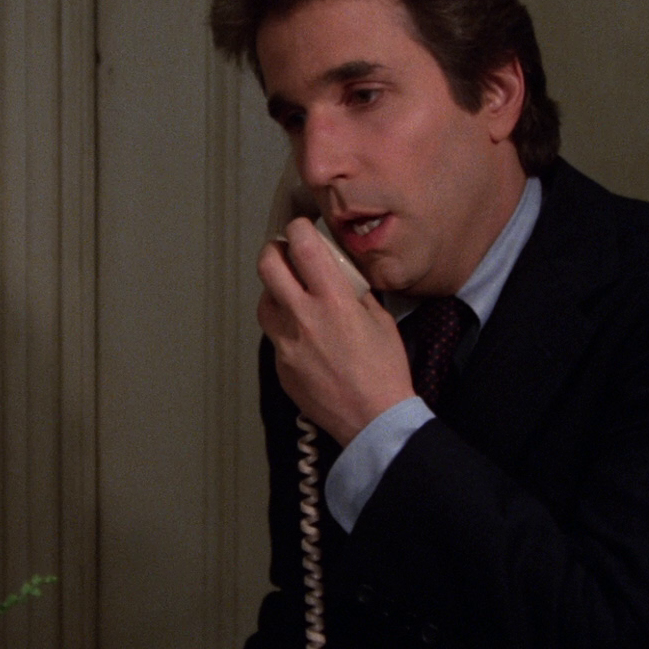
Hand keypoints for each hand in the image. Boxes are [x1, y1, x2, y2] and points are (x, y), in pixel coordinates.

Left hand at [258, 218, 413, 444]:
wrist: (373, 419)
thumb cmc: (385, 371)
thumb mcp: (380, 320)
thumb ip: (354, 293)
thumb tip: (340, 278)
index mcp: (332, 301)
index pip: (302, 246)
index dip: (298, 229)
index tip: (302, 229)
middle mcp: (303, 318)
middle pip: (267, 266)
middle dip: (274, 251)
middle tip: (285, 253)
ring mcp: (286, 344)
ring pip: (264, 302)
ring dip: (275, 292)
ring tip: (293, 296)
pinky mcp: (280, 366)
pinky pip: (274, 336)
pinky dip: (285, 328)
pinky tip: (304, 336)